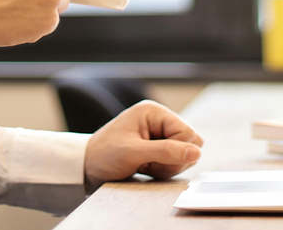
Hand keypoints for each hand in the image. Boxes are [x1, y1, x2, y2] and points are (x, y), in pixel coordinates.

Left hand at [83, 100, 204, 191]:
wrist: (86, 167)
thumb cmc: (103, 155)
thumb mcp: (133, 153)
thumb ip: (165, 152)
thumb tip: (196, 153)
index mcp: (154, 112)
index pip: (188, 133)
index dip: (177, 151)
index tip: (153, 158)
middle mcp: (159, 120)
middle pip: (191, 143)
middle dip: (173, 160)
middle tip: (148, 163)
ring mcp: (160, 134)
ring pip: (185, 155)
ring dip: (167, 166)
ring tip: (143, 165)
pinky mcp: (159, 147)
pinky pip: (176, 162)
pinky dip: (163, 169)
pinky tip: (145, 168)